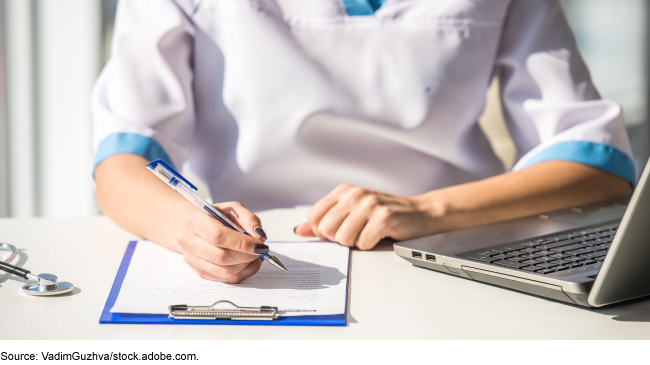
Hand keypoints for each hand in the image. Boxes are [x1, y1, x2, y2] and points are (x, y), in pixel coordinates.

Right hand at [176, 202, 268, 282]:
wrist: (195, 226)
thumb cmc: (216, 216)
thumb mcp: (233, 209)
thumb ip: (248, 219)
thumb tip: (259, 236)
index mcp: (195, 220)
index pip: (218, 236)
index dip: (241, 243)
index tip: (259, 244)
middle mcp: (188, 240)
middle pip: (220, 256)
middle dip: (246, 256)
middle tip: (259, 250)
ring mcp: (191, 259)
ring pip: (224, 271)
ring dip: (245, 266)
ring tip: (254, 256)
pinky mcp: (198, 271)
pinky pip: (224, 279)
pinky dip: (241, 273)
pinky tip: (247, 263)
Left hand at [294, 184, 434, 249]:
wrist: (421, 212)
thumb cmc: (384, 214)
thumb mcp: (352, 213)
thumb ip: (324, 221)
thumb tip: (299, 230)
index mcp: (343, 191)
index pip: (314, 217)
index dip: (325, 231)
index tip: (342, 229)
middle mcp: (354, 194)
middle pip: (326, 230)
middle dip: (341, 239)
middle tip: (359, 232)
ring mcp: (369, 204)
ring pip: (343, 239)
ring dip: (357, 243)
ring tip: (370, 233)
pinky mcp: (383, 217)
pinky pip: (363, 243)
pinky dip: (371, 245)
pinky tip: (381, 235)